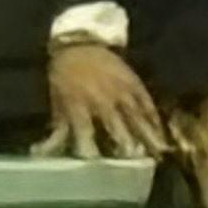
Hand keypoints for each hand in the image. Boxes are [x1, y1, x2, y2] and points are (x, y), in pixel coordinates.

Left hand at [37, 42, 165, 160]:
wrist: (81, 44)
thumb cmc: (65, 76)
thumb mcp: (57, 101)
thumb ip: (59, 129)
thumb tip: (45, 153)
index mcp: (78, 104)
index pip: (85, 129)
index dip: (90, 146)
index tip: (98, 163)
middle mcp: (102, 99)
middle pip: (116, 124)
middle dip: (126, 143)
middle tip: (137, 161)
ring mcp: (121, 90)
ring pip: (137, 115)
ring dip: (147, 134)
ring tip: (157, 152)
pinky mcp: (135, 83)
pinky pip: (147, 103)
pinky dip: (155, 119)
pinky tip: (162, 133)